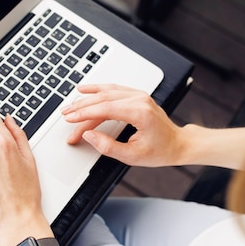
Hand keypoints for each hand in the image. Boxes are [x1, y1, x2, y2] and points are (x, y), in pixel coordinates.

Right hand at [61, 84, 184, 166]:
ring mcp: (139, 95)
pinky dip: (98, 89)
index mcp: (140, 113)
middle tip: (66, 115)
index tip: (70, 119)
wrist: (178, 143)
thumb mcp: (132, 156)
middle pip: (103, 99)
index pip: (105, 109)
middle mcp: (140, 100)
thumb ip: (107, 146)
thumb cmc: (160, 151)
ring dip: (87, 98)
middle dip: (82, 108)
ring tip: (71, 105)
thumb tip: (88, 136)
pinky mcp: (138, 96)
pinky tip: (86, 90)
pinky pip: (114, 89)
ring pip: (107, 92)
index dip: (84, 114)